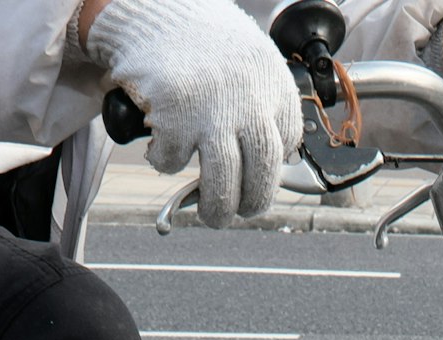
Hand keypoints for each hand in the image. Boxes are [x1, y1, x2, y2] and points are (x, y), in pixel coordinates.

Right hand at [81, 0, 303, 224]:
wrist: (156, 9)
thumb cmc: (200, 42)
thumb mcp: (248, 65)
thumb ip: (261, 105)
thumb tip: (268, 161)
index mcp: (273, 85)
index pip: (286, 144)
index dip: (270, 171)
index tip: (256, 183)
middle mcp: (250, 98)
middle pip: (261, 172)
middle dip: (251, 203)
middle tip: (237, 214)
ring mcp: (213, 108)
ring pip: (223, 181)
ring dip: (216, 207)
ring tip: (210, 214)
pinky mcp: (176, 113)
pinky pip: (173, 161)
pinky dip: (165, 163)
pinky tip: (161, 147)